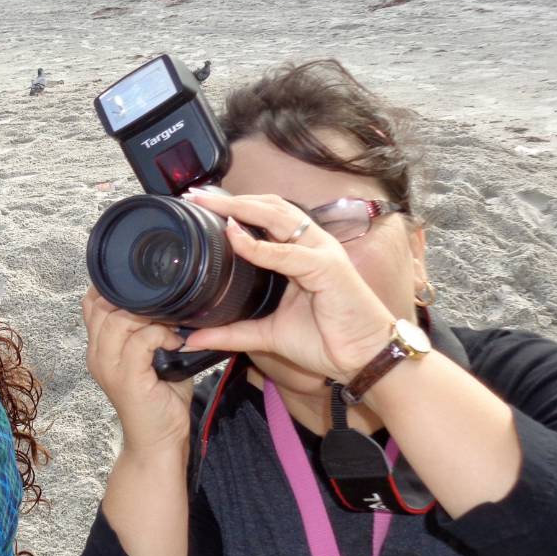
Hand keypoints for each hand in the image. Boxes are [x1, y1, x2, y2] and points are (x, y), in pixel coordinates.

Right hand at [83, 288, 193, 453]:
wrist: (158, 443)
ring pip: (119, 320)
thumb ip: (150, 330)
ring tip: (170, 327)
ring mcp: (109, 367)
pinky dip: (161, 335)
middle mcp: (97, 355)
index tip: (145, 290)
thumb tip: (174, 300)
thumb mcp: (151, 358)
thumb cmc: (159, 401)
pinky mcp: (127, 379)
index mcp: (99, 348)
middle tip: (164, 309)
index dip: (116, 288)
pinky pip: (141, 341)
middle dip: (136, 299)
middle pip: (102, 306)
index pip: (92, 303)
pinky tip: (176, 343)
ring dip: (150, 317)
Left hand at [179, 192, 397, 382]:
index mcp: (300, 252)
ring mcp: (321, 253)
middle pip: (268, 208)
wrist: (363, 359)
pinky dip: (259, 246)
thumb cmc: (327, 340)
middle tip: (196, 196)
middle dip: (230, 200)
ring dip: (241, 209)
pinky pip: (288, 253)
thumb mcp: (268, 334)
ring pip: (278, 218)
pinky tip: (235, 237)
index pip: (265, 216)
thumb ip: (232, 333)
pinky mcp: (328, 268)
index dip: (234, 208)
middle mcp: (312, 244)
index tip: (200, 205)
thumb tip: (193, 338)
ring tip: (210, 205)